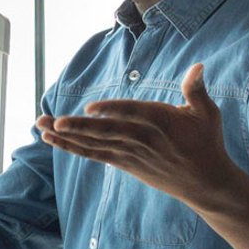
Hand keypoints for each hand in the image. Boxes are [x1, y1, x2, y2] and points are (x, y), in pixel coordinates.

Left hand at [37, 64, 248, 208]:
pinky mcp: (124, 163)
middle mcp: (142, 139)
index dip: (112, 111)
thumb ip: (197, 89)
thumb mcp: (206, 113)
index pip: (133, 114)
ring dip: (66, 136)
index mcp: (162, 121)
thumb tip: (197, 66)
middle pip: (107, 132)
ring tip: (41, 126)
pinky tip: (52, 139)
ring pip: (94, 144)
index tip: (90, 108)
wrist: (205, 181)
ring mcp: (131, 153)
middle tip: (53, 120)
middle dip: (78, 127)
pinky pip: (93, 155)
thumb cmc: (206, 141)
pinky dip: (72, 147)